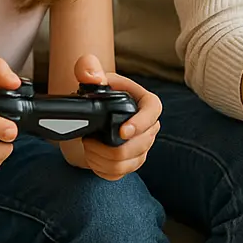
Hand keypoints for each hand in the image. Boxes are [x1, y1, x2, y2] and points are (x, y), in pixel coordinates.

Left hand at [68, 55, 160, 180]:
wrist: (95, 110)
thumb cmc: (98, 90)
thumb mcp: (91, 74)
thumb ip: (88, 68)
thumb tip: (93, 76)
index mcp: (145, 102)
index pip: (154, 111)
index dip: (141, 123)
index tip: (123, 132)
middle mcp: (149, 126)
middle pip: (141, 145)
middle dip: (111, 148)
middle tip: (90, 140)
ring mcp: (142, 147)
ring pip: (130, 163)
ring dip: (104, 160)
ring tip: (89, 148)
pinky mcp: (131, 162)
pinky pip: (121, 173)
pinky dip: (103, 170)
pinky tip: (93, 159)